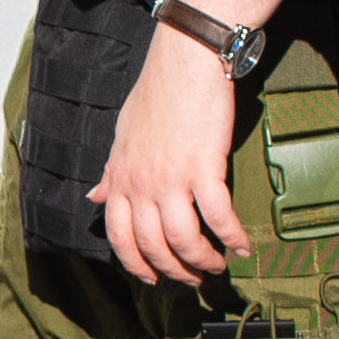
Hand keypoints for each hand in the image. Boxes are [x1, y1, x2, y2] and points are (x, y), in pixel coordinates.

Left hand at [97, 20, 251, 286]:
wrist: (185, 60)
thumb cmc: (157, 92)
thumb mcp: (123, 134)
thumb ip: (111, 171)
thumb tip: (94, 197)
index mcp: (120, 178)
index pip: (118, 236)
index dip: (136, 264)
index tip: (154, 278)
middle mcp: (140, 184)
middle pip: (152, 246)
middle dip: (174, 270)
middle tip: (194, 278)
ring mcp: (171, 178)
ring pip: (183, 240)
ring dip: (203, 261)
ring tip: (218, 266)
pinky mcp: (204, 168)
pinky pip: (218, 217)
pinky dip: (233, 237)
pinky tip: (244, 247)